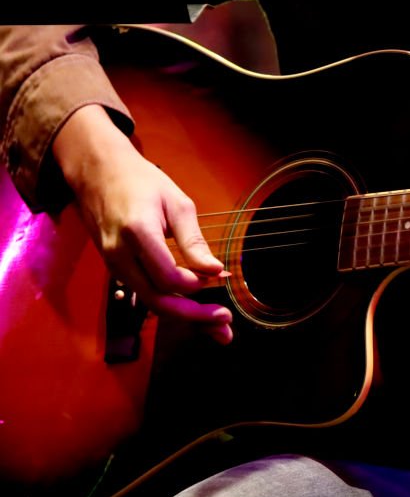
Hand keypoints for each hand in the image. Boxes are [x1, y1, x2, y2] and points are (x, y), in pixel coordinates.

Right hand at [53, 105, 233, 343]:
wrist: (98, 171)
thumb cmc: (141, 181)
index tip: (221, 278)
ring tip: (216, 325)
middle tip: (225, 322)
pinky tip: (193, 307)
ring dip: (184, 316)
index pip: (168, 277)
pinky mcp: (114, 267)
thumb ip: (194, 242)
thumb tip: (216, 271)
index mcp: (137, 233)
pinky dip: (170, 303)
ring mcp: (113, 263)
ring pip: (150, 302)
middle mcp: (120, 254)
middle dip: (194, 316)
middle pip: (157, 300)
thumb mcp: (177, 204)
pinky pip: (144, 292)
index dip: (197, 285)